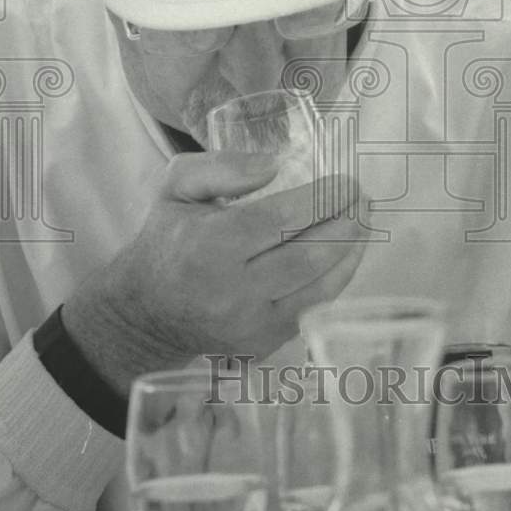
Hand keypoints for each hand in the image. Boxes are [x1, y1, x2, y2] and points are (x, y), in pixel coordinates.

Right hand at [63, 151, 365, 394]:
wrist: (147, 311)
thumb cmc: (168, 238)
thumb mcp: (177, 186)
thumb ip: (220, 167)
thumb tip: (274, 167)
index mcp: (208, 246)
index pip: (278, 221)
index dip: (320, 201)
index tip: (345, 182)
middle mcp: (231, 291)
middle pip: (307, 256)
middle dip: (346, 224)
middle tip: (362, 199)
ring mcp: (250, 324)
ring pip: (320, 287)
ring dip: (351, 252)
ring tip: (363, 222)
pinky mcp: (263, 343)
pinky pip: (314, 308)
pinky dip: (336, 279)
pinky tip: (345, 253)